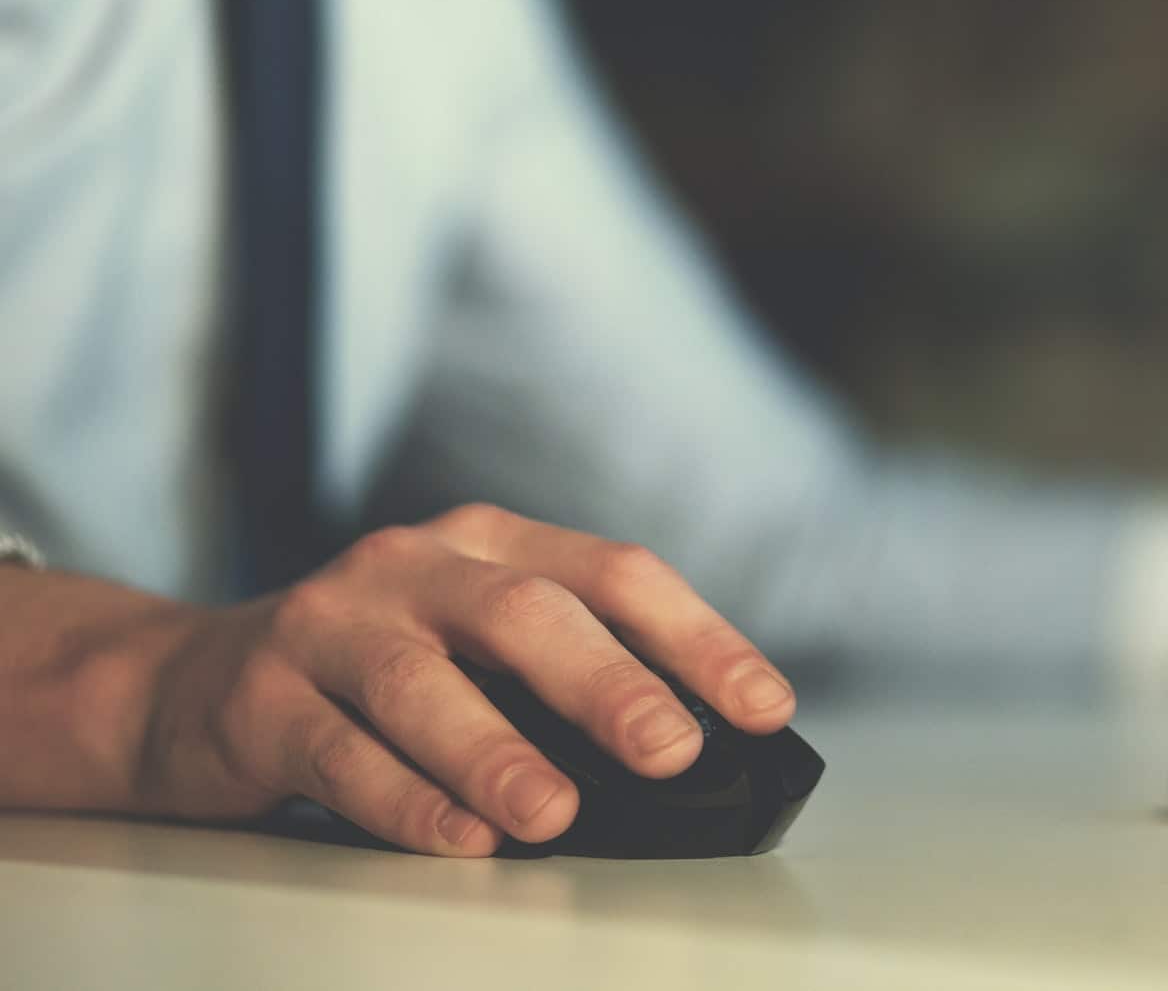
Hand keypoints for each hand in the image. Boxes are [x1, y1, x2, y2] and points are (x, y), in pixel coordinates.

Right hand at [124, 504, 793, 856]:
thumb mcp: (474, 641)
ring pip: (421, 682)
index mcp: (490, 544)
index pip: (615, 573)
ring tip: (555, 814)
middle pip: (525, 613)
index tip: (762, 707)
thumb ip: (562, 677)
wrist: (191, 684)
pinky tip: (458, 837)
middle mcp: (412, 566)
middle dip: (609, 684)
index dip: (698, 638)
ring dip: (497, 752)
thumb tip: (687, 750)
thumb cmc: (375, 666)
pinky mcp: (260, 698)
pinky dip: (405, 800)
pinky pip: (339, 753)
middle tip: (671, 750)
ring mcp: (330, 624)